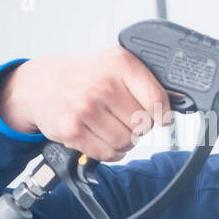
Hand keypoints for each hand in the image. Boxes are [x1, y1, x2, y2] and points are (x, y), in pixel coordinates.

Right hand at [0, 46, 169, 160]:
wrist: (38, 85)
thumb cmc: (84, 76)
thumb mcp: (115, 65)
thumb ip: (146, 82)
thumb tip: (181, 101)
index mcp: (121, 65)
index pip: (159, 100)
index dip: (162, 115)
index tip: (158, 117)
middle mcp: (103, 85)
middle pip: (144, 126)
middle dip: (138, 127)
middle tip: (123, 118)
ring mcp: (86, 108)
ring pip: (128, 142)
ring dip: (124, 141)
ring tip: (111, 127)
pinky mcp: (72, 130)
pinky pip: (108, 153)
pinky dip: (110, 152)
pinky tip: (101, 137)